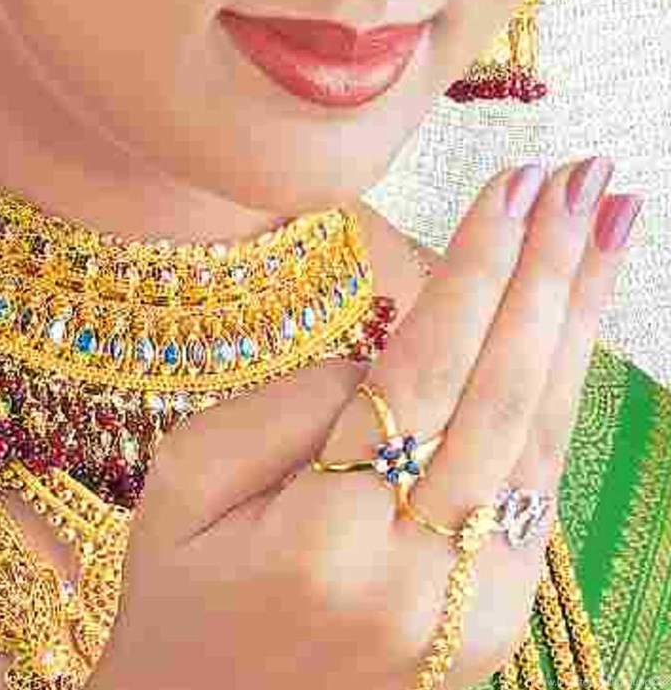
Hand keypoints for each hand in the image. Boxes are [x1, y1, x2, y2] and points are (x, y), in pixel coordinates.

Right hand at [87, 159, 640, 689]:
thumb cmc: (178, 598)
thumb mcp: (184, 482)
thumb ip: (291, 402)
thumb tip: (395, 348)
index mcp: (327, 543)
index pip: (426, 372)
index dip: (477, 270)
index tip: (517, 182)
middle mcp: (420, 581)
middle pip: (507, 395)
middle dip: (552, 271)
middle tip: (587, 176)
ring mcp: (473, 609)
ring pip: (544, 434)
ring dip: (579, 317)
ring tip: (610, 223)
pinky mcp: (494, 614)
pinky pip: (538, 478)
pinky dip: (562, 386)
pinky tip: (577, 316)